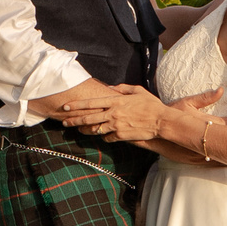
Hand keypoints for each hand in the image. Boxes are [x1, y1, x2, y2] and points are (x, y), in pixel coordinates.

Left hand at [58, 83, 177, 144]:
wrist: (161, 121)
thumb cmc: (151, 105)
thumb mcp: (137, 91)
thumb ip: (122, 88)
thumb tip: (110, 88)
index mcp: (116, 101)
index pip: (91, 103)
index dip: (76, 105)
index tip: (66, 106)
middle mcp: (113, 113)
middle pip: (88, 117)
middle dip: (74, 120)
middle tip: (65, 122)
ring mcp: (116, 126)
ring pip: (94, 129)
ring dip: (85, 130)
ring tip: (79, 130)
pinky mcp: (120, 136)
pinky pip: (107, 138)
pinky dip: (104, 137)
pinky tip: (103, 136)